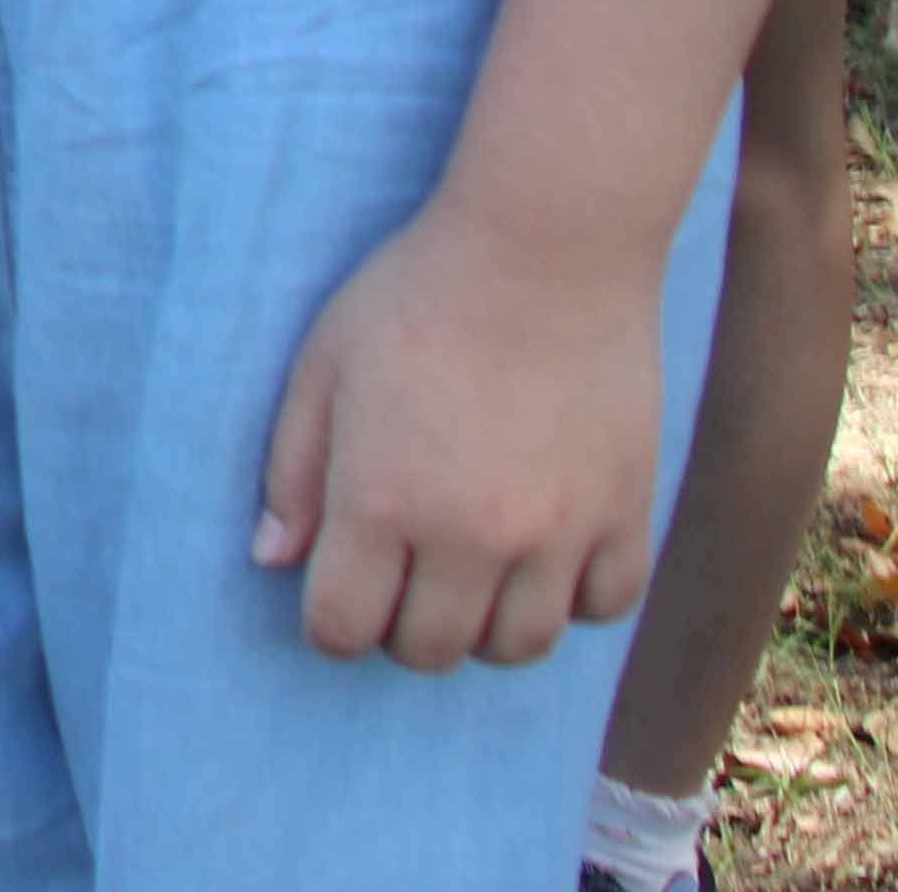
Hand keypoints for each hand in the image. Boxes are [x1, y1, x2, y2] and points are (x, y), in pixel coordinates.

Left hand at [253, 186, 666, 669]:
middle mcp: (471, 536)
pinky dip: (574, 597)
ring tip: (472, 570)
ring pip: (518, 646)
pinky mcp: (626, 513)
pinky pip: (605, 607)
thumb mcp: (322, 365)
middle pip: (430, 651)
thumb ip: (292, 469)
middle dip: (402, 625)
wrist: (545, 247)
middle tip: (404, 571)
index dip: (331, 620)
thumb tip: (272, 558)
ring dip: (486, 623)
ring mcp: (557, 533)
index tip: (340, 585)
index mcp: (382, 501)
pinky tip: (547, 553)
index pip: (343, 629)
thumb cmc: (415, 295)